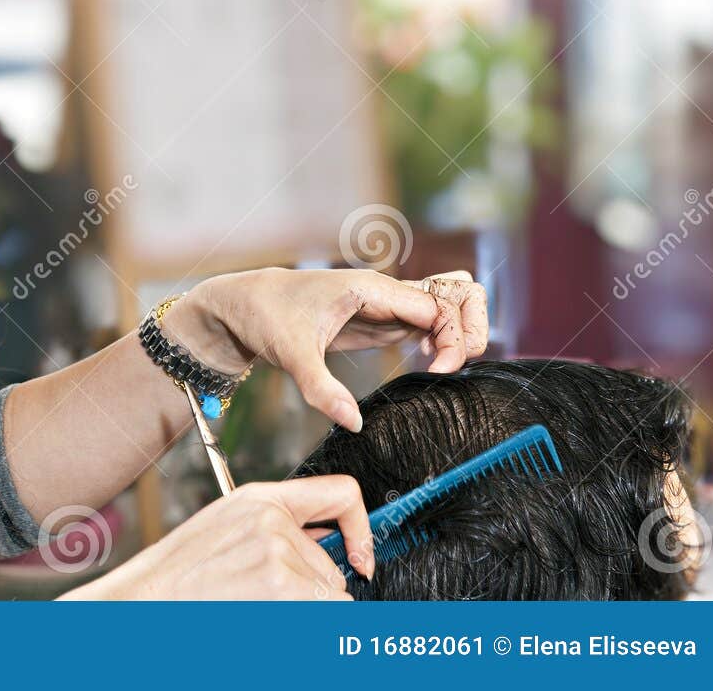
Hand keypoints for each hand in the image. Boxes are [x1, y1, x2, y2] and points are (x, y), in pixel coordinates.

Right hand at [60, 475, 374, 599]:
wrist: (144, 602)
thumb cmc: (177, 579)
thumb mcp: (225, 531)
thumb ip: (276, 530)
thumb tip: (331, 544)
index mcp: (259, 499)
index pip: (341, 493)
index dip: (362, 530)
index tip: (359, 560)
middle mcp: (273, 520)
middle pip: (332, 569)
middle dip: (312, 595)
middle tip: (261, 601)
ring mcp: (278, 555)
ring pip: (329, 600)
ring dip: (300, 614)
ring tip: (250, 609)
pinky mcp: (282, 589)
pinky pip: (324, 617)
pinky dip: (303, 628)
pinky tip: (258, 619)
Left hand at [166, 266, 488, 430]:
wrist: (242, 304)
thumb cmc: (265, 316)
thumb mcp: (291, 354)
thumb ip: (322, 389)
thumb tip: (353, 423)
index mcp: (370, 288)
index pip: (439, 304)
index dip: (452, 337)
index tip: (436, 371)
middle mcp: (384, 291)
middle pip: (457, 292)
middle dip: (470, 326)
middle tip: (450, 366)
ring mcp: (385, 305)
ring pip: (446, 304)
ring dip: (459, 331)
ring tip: (443, 366)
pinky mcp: (380, 320)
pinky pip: (428, 321)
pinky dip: (441, 338)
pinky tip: (429, 364)